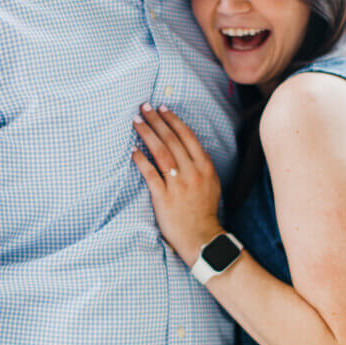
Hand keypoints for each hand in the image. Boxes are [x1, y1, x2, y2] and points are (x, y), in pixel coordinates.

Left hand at [132, 103, 222, 265]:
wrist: (201, 236)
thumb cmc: (204, 210)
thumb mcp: (212, 183)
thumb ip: (202, 164)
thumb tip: (192, 146)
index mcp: (205, 166)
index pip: (187, 136)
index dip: (173, 120)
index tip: (162, 108)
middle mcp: (192, 172)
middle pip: (172, 140)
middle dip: (156, 120)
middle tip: (144, 107)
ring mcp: (178, 184)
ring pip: (161, 153)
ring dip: (147, 134)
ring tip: (136, 122)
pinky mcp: (164, 197)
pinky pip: (150, 174)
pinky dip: (141, 160)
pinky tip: (133, 151)